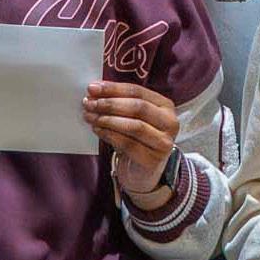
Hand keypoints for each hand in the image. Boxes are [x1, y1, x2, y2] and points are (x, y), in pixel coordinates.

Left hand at [84, 81, 178, 201]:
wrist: (143, 171)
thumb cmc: (136, 138)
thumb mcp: (132, 117)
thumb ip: (118, 102)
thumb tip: (94, 91)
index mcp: (165, 106)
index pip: (137, 92)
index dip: (113, 89)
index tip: (92, 88)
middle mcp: (170, 122)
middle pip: (138, 107)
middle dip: (110, 104)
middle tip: (89, 103)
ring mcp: (164, 142)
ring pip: (134, 126)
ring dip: (108, 119)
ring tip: (90, 116)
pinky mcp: (153, 159)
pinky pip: (129, 144)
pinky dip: (110, 135)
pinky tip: (97, 130)